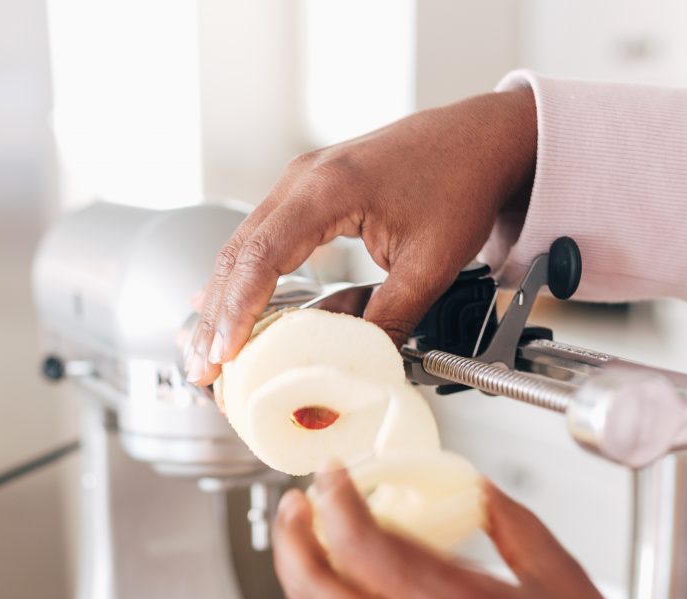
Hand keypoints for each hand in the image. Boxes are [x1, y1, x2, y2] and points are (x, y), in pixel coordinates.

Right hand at [187, 88, 536, 383]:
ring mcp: (301, 184)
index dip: (238, 312)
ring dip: (223, 304)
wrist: (482, 140)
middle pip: (237, 254)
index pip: (262, 256)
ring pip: (242, 249)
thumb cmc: (461, 182)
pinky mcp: (308, 197)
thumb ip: (389, 318)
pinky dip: (242, 282)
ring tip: (208, 354)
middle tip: (203, 370)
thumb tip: (356, 366)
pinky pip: (260, 242)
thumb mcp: (430, 265)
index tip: (224, 353)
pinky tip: (220, 311)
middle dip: (216, 318)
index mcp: (329, 188)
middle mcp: (305, 179)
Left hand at [272, 466, 645, 598]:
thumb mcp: (562, 578)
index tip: (332, 476)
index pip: (358, 543)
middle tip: (296, 507)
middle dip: (291, 539)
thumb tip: (477, 490)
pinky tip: (352, 593)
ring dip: (306, 577)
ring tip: (313, 542)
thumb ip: (512, 524)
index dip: (332, 499)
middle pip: (313, 589)